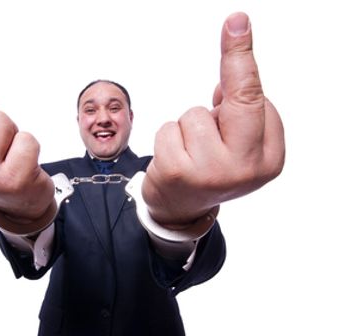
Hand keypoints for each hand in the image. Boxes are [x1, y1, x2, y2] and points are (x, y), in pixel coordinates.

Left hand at [144, 12, 285, 226]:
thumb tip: (226, 84)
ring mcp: (214, 172)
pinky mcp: (179, 173)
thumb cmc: (211, 165)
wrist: (181, 209)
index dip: (244, 59)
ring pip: (195, 114)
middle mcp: (248, 167)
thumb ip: (238, 113)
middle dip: (235, 61)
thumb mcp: (236, 142)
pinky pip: (169, 130)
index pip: (258, 98)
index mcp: (270, 156)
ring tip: (190, 149)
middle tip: (235, 24)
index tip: (238, 23)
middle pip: (240, 100)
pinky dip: (167, 136)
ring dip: (187, 124)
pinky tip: (174, 158)